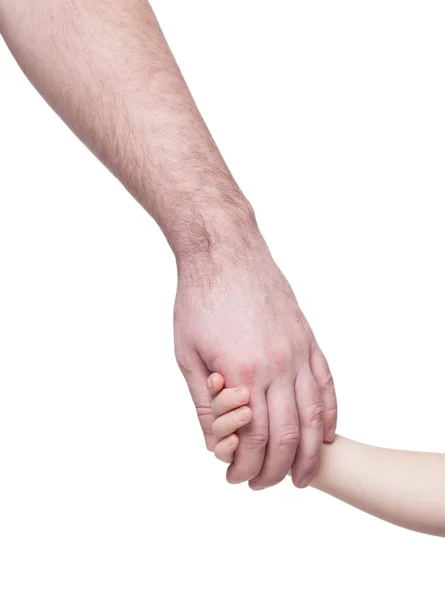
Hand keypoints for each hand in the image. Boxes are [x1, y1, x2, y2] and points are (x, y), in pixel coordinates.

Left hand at [174, 233, 336, 488]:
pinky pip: (326, 383)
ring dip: (309, 452)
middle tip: (265, 484)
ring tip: (302, 475)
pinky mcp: (307, 338)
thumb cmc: (199, 300)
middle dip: (276, 469)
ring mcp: (298, 351)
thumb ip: (203, 402)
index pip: (253, 438)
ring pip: (314, 415)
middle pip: (287, 434)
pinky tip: (326, 434)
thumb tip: (213, 443)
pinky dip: (330, 414)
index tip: (236, 478)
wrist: (224, 252)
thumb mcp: (187, 354)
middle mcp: (278, 366)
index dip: (246, 466)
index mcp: (243, 373)